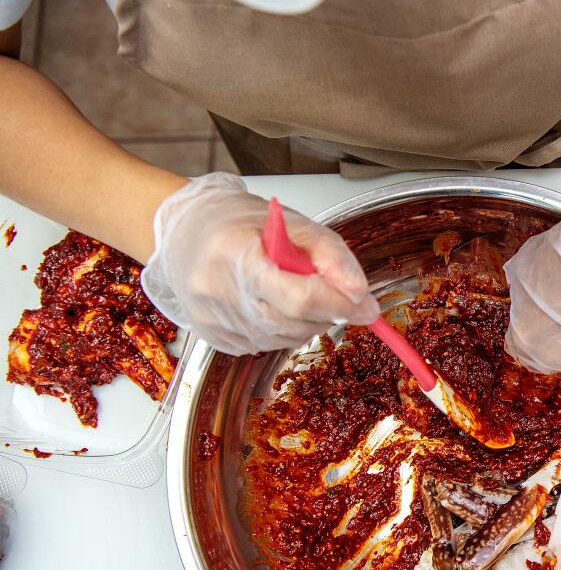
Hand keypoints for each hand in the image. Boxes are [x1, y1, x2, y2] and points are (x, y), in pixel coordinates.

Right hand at [142, 173, 378, 354]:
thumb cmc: (239, 224)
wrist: (185, 233)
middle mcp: (219, 293)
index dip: (339, 305)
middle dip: (327, 313)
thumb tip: (359, 293)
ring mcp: (214, 321)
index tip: (366, 306)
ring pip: (285, 339)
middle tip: (334, 293)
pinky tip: (273, 304)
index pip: (299, 298)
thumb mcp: (294, 223)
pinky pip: (267, 346)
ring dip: (306, 321)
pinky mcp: (216, 339)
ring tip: (295, 290)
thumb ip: (331, 254)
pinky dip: (283, 330)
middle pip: (294, 324)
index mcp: (237, 256)